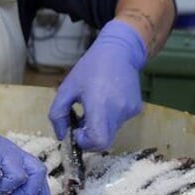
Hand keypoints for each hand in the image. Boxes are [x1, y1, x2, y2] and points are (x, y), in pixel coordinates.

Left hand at [49, 19, 146, 150]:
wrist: (120, 51)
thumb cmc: (90, 68)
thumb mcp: (66, 89)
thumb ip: (58, 114)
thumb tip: (62, 135)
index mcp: (100, 105)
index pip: (98, 141)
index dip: (86, 143)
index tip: (78, 131)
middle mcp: (118, 111)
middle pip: (104, 141)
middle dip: (91, 137)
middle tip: (83, 121)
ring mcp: (129, 111)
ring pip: (111, 132)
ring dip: (100, 126)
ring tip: (95, 104)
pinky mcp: (136, 109)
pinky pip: (120, 122)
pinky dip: (110, 118)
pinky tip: (107, 100)